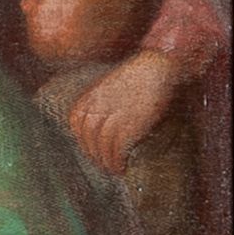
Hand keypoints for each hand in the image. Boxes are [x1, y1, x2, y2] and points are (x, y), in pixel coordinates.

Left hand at [67, 50, 185, 174]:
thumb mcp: (114, 83)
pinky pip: (117, 150)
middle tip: (103, 163)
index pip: (76, 122)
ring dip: (106, 162)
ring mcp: (113, 117)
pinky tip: (122, 167)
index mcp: (92, 95)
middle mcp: (98, 107)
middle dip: (94, 154)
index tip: (91, 147)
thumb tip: (106, 119)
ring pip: (101, 147)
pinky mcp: (128, 126)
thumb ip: (105, 99)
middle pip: (88, 138)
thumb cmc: (141, 72)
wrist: (157, 65)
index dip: (82, 138)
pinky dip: (118, 162)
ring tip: (114, 169)